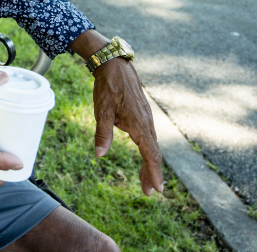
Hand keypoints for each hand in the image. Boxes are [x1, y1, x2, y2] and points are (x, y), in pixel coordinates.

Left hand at [92, 57, 163, 195]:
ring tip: (145, 181)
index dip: (153, 172)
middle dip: (151, 173)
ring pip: (151, 146)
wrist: (115, 65)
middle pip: (153, 154)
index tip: (157, 189)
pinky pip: (148, 138)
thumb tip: (99, 154)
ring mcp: (146, 119)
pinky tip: (144, 158)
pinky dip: (148, 152)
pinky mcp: (143, 115)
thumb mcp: (102, 110)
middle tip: (148, 192)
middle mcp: (147, 123)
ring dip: (149, 164)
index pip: (150, 154)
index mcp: (139, 124)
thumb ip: (103, 133)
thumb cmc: (108, 87)